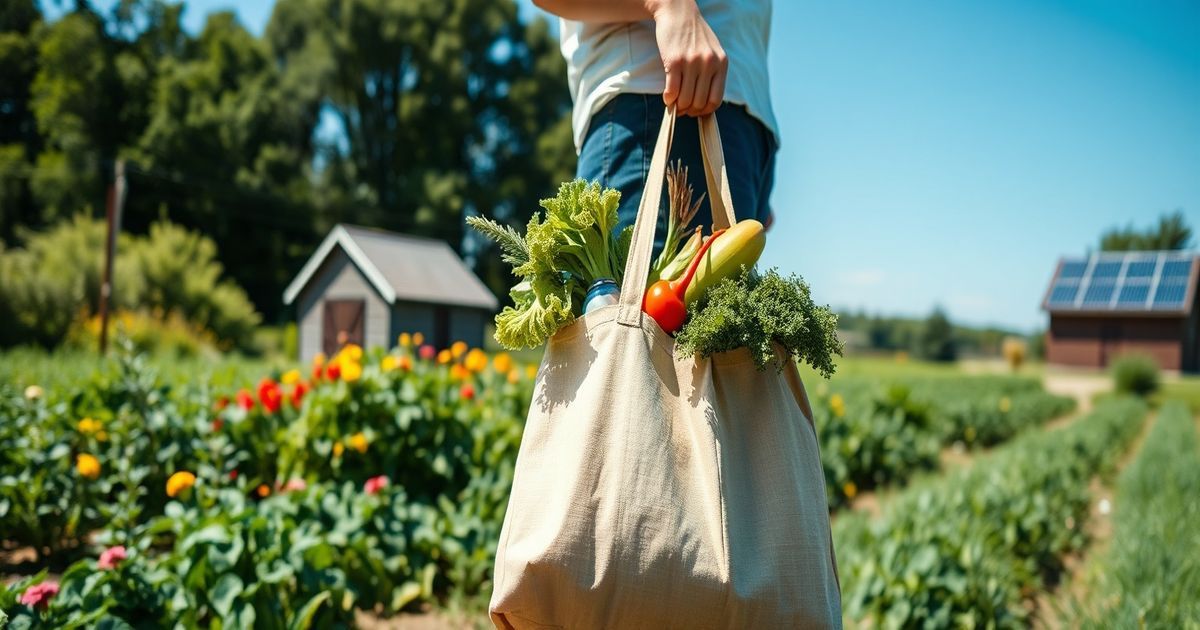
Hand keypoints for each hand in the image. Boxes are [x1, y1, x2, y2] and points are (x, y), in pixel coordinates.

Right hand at [649, 0, 726, 116]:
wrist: (678, 12)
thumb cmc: (693, 35)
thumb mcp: (711, 52)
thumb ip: (712, 74)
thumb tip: (703, 104)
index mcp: (721, 63)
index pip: (716, 99)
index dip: (704, 111)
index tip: (696, 111)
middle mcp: (709, 64)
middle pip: (699, 102)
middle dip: (689, 111)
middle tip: (682, 109)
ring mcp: (692, 63)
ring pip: (685, 99)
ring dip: (678, 106)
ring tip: (674, 103)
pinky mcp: (675, 61)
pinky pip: (672, 91)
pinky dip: (668, 99)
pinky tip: (667, 97)